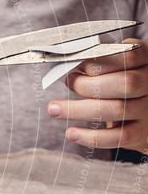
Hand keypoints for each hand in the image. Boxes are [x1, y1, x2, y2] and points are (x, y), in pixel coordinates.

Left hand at [50, 39, 147, 154]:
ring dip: (78, 110)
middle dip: (89, 84)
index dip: (101, 61)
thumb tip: (71, 68)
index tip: (79, 65)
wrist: (146, 118)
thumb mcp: (119, 70)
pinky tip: (72, 133)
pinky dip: (91, 137)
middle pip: (126, 83)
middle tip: (69, 83)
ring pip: (116, 110)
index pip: (130, 56)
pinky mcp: (142, 135)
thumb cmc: (124, 89)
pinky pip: (118, 137)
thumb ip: (101, 65)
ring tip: (54, 109)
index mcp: (147, 63)